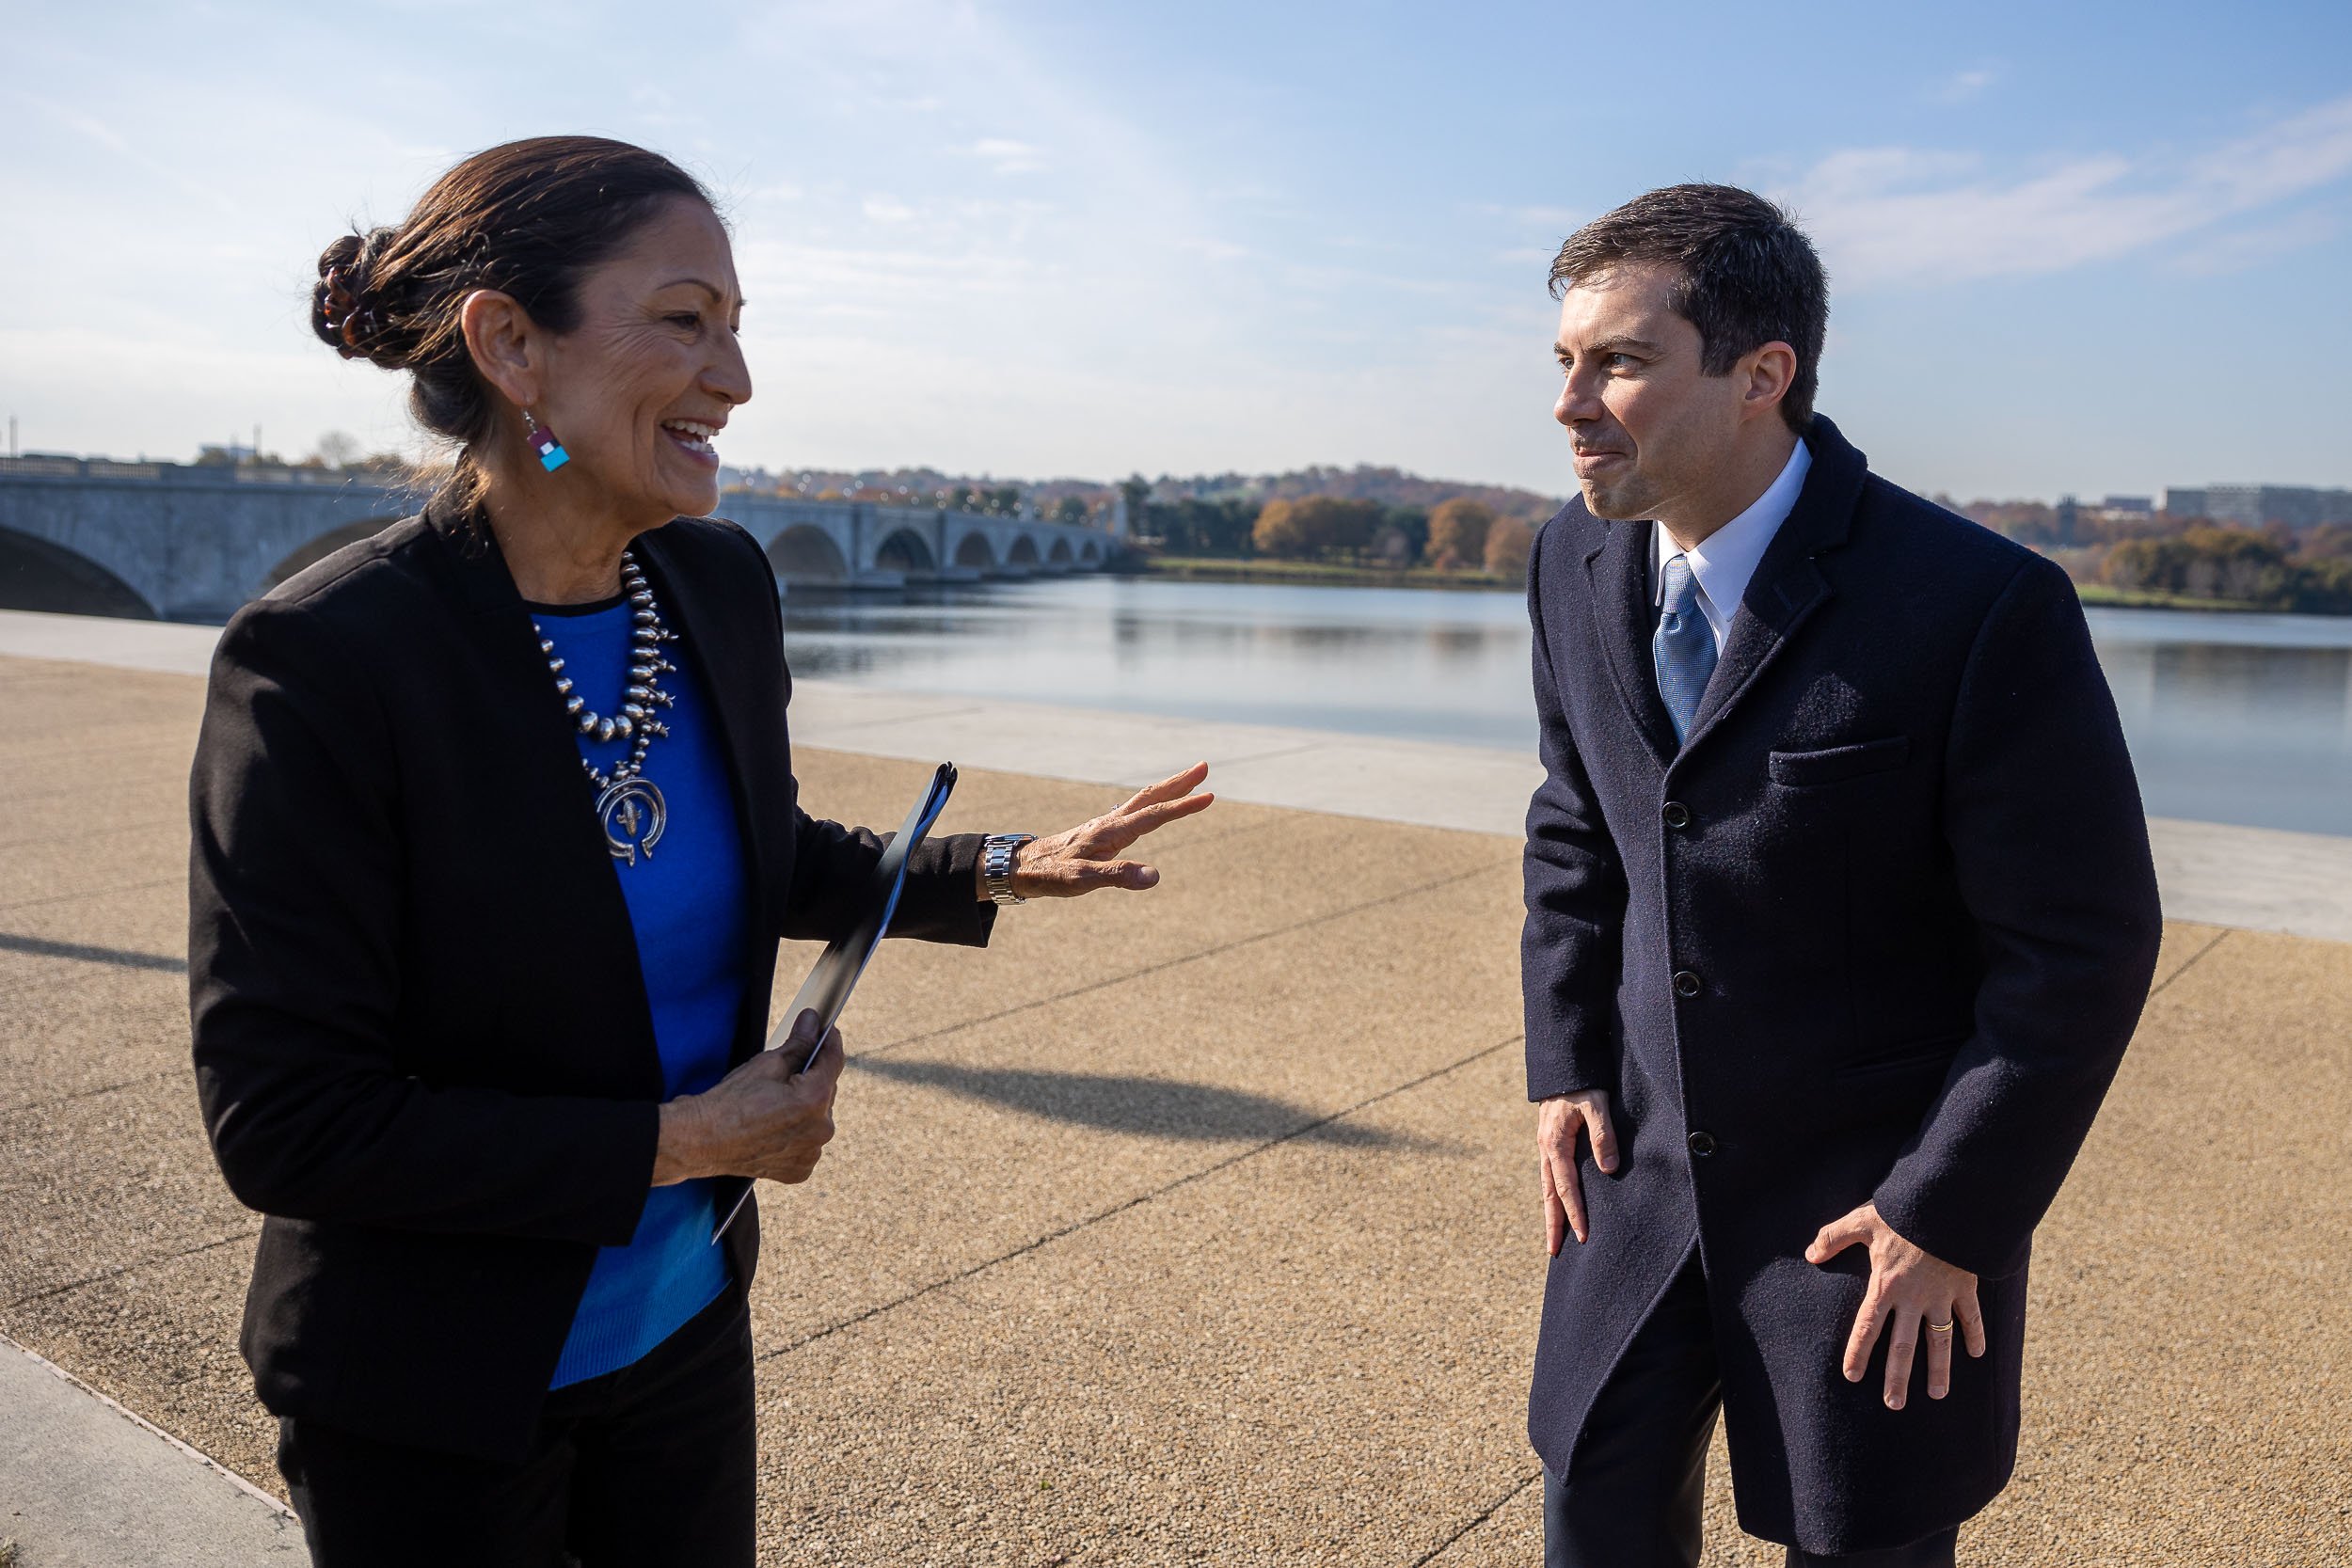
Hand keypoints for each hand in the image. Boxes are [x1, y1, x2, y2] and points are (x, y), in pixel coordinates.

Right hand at [654, 1011, 843, 1185]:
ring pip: (818, 1118)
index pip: (833, 1062)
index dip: (830, 1042)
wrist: (701, 1140)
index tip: (827, 1031)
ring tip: (777, 1102)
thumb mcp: (767, 1064)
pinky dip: (797, 1133)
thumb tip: (813, 1022)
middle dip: (812, 1077)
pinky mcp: (799, 1170)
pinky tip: (774, 1126)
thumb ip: (799, 1043)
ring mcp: (810, 1153)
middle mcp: (820, 1130)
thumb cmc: (729, 1102)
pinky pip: (807, 1142)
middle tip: (791, 1069)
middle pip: (827, 1092)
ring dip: (806, 1107)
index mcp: (814, 1101)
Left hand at [1001, 762, 1214, 898]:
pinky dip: (1150, 803)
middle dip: (1179, 783)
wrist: (1021, 867)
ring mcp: (1104, 825)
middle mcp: (1110, 822)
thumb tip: (1154, 876)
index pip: (1154, 816)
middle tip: (1204, 767)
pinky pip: (1132, 811)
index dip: (1182, 807)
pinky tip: (1152, 807)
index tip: (1209, 796)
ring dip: (1167, 790)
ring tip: (1189, 781)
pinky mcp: (1099, 832)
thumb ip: (1118, 876)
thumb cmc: (1051, 875)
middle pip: (1150, 797)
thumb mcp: (1083, 880)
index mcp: (1110, 831)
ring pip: (1142, 801)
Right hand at [1538, 1090, 1617, 1253]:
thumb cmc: (1583, 1082)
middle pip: (1548, 1194)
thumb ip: (1603, 1135)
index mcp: (1555, 1143)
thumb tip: (1608, 1169)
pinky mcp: (1550, 1141)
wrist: (1564, 1062)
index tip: (1583, 1237)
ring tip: (1554, 1237)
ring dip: (1550, 1212)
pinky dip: (1552, 1194)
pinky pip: (1550, 1175)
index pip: (1566, 1187)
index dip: (1575, 1214)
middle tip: (1554, 1252)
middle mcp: (1546, 1148)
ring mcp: (1545, 1145)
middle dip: (1553, 1224)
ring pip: (1546, 1186)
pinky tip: (1558, 1202)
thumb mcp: (1597, 1104)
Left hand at [1806, 1201, 1986, 1408]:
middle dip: (1898, 1377)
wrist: (1947, 1206)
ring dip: (1938, 1368)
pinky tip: (1977, 1355)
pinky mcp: (1965, 1287)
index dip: (1859, 1352)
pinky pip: (1971, 1317)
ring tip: (1937, 1395)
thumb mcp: (1862, 1221)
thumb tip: (1810, 1254)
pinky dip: (1976, 1335)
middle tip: (1894, 1404)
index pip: (1868, 1327)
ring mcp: (1942, 1296)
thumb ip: (1834, 1237)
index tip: (1853, 1376)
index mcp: (1886, 1285)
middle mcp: (1914, 1298)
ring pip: (1939, 1341)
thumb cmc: (1902, 1212)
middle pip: (1904, 1346)